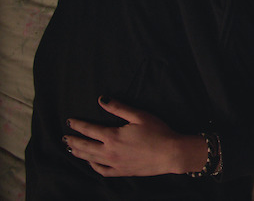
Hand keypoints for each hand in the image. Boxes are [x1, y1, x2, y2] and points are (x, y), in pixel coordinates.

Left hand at [63, 97, 206, 176]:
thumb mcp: (139, 115)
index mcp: (113, 136)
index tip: (69, 121)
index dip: (77, 125)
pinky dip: (93, 166)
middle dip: (73, 141)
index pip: (89, 130)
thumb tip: (102, 100)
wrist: (171, 153)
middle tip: (64, 137)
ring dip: (79, 153)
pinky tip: (90, 162)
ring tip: (71, 149)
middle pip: (85, 146)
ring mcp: (114, 164)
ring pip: (90, 159)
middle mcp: (110, 152)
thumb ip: (118, 108)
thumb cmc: (158, 132)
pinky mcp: (121, 172)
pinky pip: (102, 171)